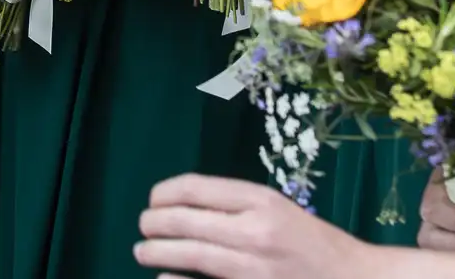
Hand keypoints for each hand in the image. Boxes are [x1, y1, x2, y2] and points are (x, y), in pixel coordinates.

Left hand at [137, 175, 367, 278]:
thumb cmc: (313, 242)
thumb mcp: (277, 209)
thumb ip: (235, 205)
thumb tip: (183, 205)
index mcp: (260, 200)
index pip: (195, 188)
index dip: (165, 192)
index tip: (153, 199)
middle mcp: (254, 230)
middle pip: (185, 220)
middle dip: (154, 222)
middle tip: (143, 226)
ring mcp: (252, 266)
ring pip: (190, 253)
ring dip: (157, 251)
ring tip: (142, 250)